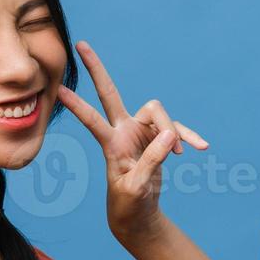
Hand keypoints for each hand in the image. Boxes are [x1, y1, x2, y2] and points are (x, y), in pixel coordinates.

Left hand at [56, 39, 209, 242]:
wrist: (139, 215)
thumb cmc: (130, 204)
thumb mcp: (138, 187)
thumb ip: (153, 160)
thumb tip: (171, 134)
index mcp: (112, 145)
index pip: (92, 120)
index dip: (77, 106)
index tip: (58, 89)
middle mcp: (123, 131)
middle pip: (110, 92)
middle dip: (96, 69)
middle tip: (81, 44)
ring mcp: (140, 131)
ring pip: (159, 113)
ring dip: (174, 130)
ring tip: (182, 154)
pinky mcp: (157, 137)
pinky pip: (176, 129)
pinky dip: (188, 136)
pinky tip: (201, 147)